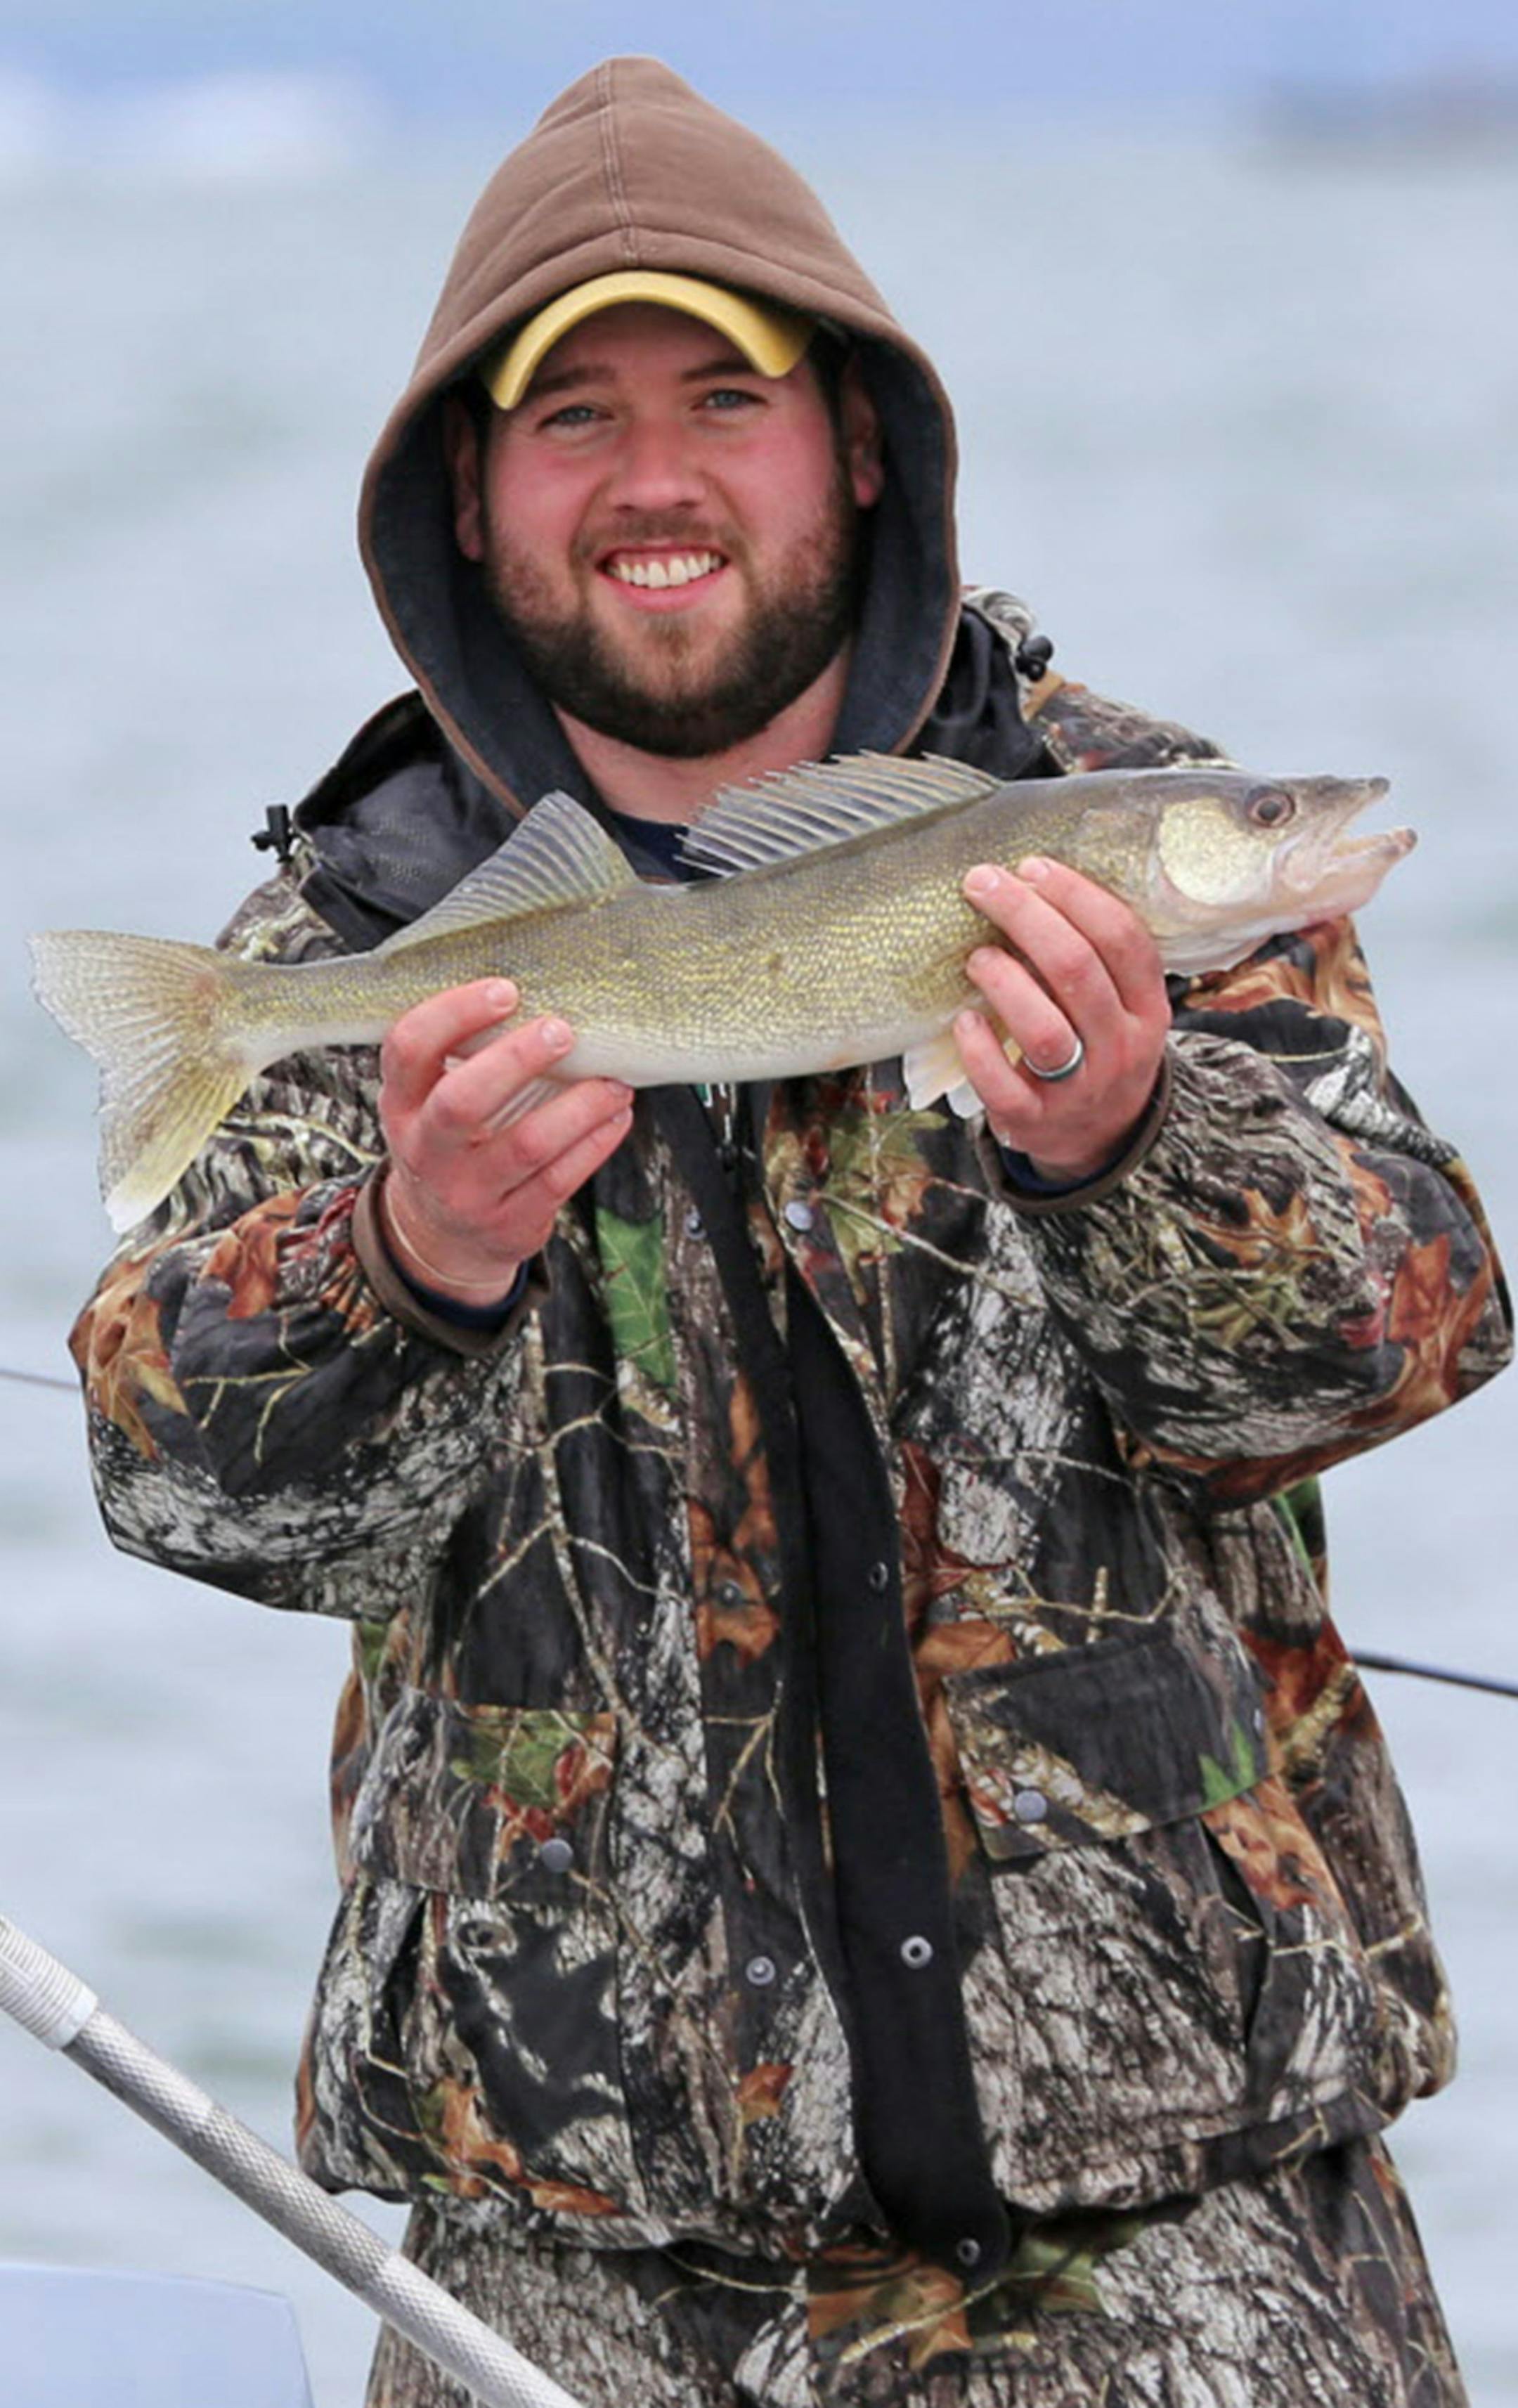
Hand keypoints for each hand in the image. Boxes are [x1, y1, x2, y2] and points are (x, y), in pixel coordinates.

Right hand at [378, 979, 632, 1301]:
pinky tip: (616, 1116)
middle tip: (562, 1030)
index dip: (453, 1013)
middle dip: (517, 1059)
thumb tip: (543, 990)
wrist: (443, 1236)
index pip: (409, 1049)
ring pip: (526, 1145)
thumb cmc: (451, 1145)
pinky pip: (559, 1180)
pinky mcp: (509, 1223)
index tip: (505, 990)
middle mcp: (426, 1149)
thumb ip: (463, 1057)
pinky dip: (594, 1143)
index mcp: (402, 1104)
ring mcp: (466, 1192)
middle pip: (462, 1102)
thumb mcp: (430, 1102)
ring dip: (580, 1107)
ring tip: (614, 1080)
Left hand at [953, 857, 1169, 1183]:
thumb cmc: (1096, 1048)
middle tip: (983, 884)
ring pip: (1043, 1029)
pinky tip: (964, 1021)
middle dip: (1025, 916)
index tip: (1032, 866)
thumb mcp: (1119, 1007)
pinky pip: (1004, 1085)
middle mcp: (1122, 1047)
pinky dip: (978, 1049)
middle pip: (1076, 969)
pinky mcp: (1035, 1121)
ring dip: (1004, 981)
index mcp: (1148, 1008)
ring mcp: (1080, 1089)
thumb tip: (1030, 882)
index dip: (1076, 895)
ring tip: (977, 957)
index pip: (1122, 939)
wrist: (1100, 1139)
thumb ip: (1092, 959)